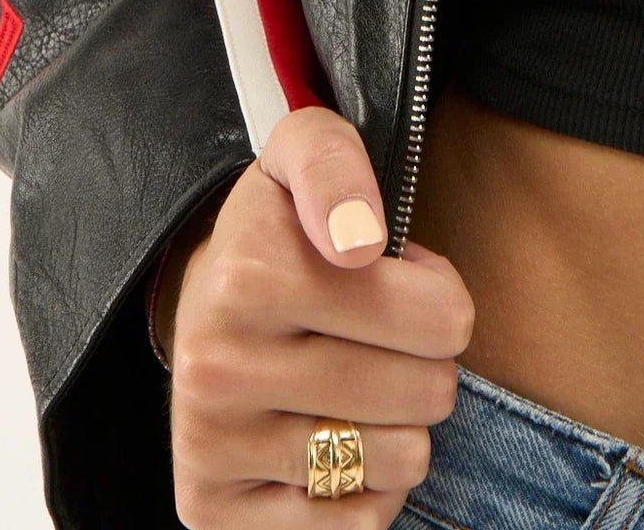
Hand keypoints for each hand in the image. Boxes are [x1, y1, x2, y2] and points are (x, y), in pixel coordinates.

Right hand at [159, 105, 474, 526]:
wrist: (199, 299)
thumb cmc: (282, 227)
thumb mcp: (309, 151)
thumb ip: (340, 164)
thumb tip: (358, 240)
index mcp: (250, 275)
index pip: (444, 317)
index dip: (439, 296)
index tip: (397, 277)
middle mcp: (218, 367)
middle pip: (429, 393)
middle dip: (428, 361)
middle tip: (383, 336)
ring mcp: (212, 445)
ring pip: (401, 461)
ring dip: (400, 424)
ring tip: (360, 383)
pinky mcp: (211, 510)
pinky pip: (360, 522)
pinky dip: (367, 486)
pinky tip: (333, 437)